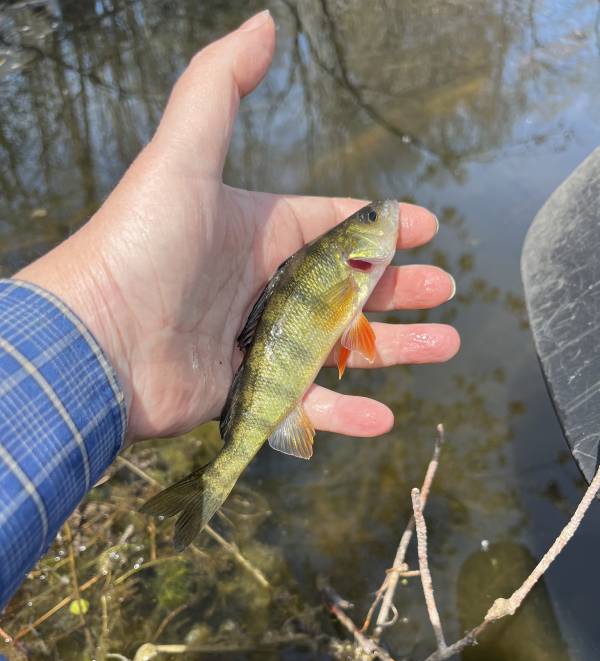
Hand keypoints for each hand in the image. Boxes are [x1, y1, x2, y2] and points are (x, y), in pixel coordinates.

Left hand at [17, 10, 458, 443]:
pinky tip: (383, 418)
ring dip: (392, 350)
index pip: (332, 226)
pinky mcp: (244, 395)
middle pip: (346, 288)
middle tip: (444, 292)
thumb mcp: (182, 156)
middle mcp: (261, 287)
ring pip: (339, 349)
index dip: (381, 226)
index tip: (428, 227)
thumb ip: (219, 87)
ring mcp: (256, 344)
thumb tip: (264, 23)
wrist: (91, 340)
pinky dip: (344, 416)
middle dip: (398, 287)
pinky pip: (304, 408)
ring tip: (443, 345)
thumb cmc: (139, 245)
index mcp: (258, 233)